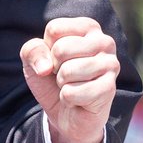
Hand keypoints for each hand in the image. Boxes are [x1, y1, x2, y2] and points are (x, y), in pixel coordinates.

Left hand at [21, 17, 119, 142]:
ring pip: (67, 71)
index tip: (56, 59)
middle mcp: (105, 41)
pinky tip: (79, 100)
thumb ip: (32, 51)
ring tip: (72, 86)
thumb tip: (45, 67)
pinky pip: (72, 92)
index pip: (54, 29)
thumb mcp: (34, 60)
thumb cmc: (52, 80)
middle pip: (61, 49)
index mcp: (88, 27)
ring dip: (62, 83)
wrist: (65, 114)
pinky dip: (67, 99)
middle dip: (54, 67)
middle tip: (65, 75)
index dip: (47, 48)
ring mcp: (111, 64)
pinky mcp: (110, 88)